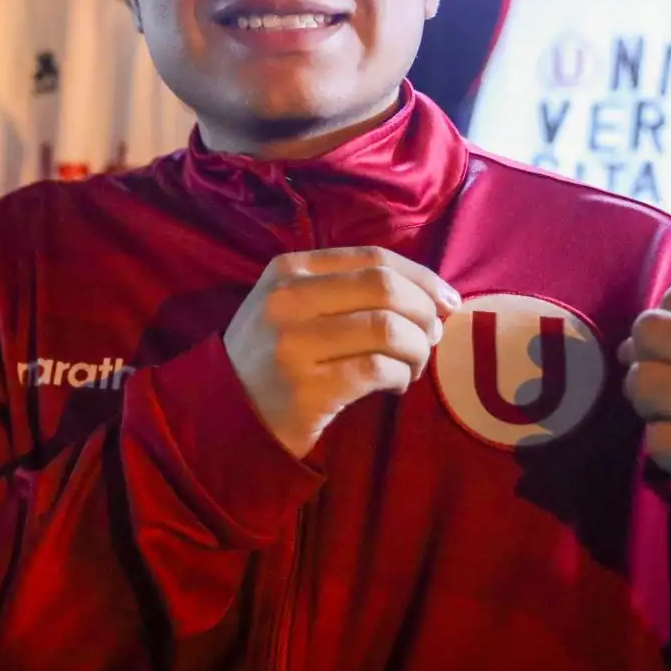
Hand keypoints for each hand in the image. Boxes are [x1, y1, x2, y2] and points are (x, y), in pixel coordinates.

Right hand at [224, 246, 459, 459]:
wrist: (224, 413)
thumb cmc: (271, 355)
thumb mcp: (292, 305)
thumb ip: (346, 288)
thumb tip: (431, 294)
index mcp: (288, 269)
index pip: (373, 257)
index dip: (421, 276)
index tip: (447, 300)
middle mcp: (287, 300)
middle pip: (384, 288)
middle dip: (424, 312)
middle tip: (432, 336)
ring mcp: (295, 344)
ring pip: (387, 329)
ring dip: (416, 349)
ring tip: (413, 365)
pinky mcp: (308, 389)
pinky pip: (378, 371)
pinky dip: (401, 376)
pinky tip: (397, 385)